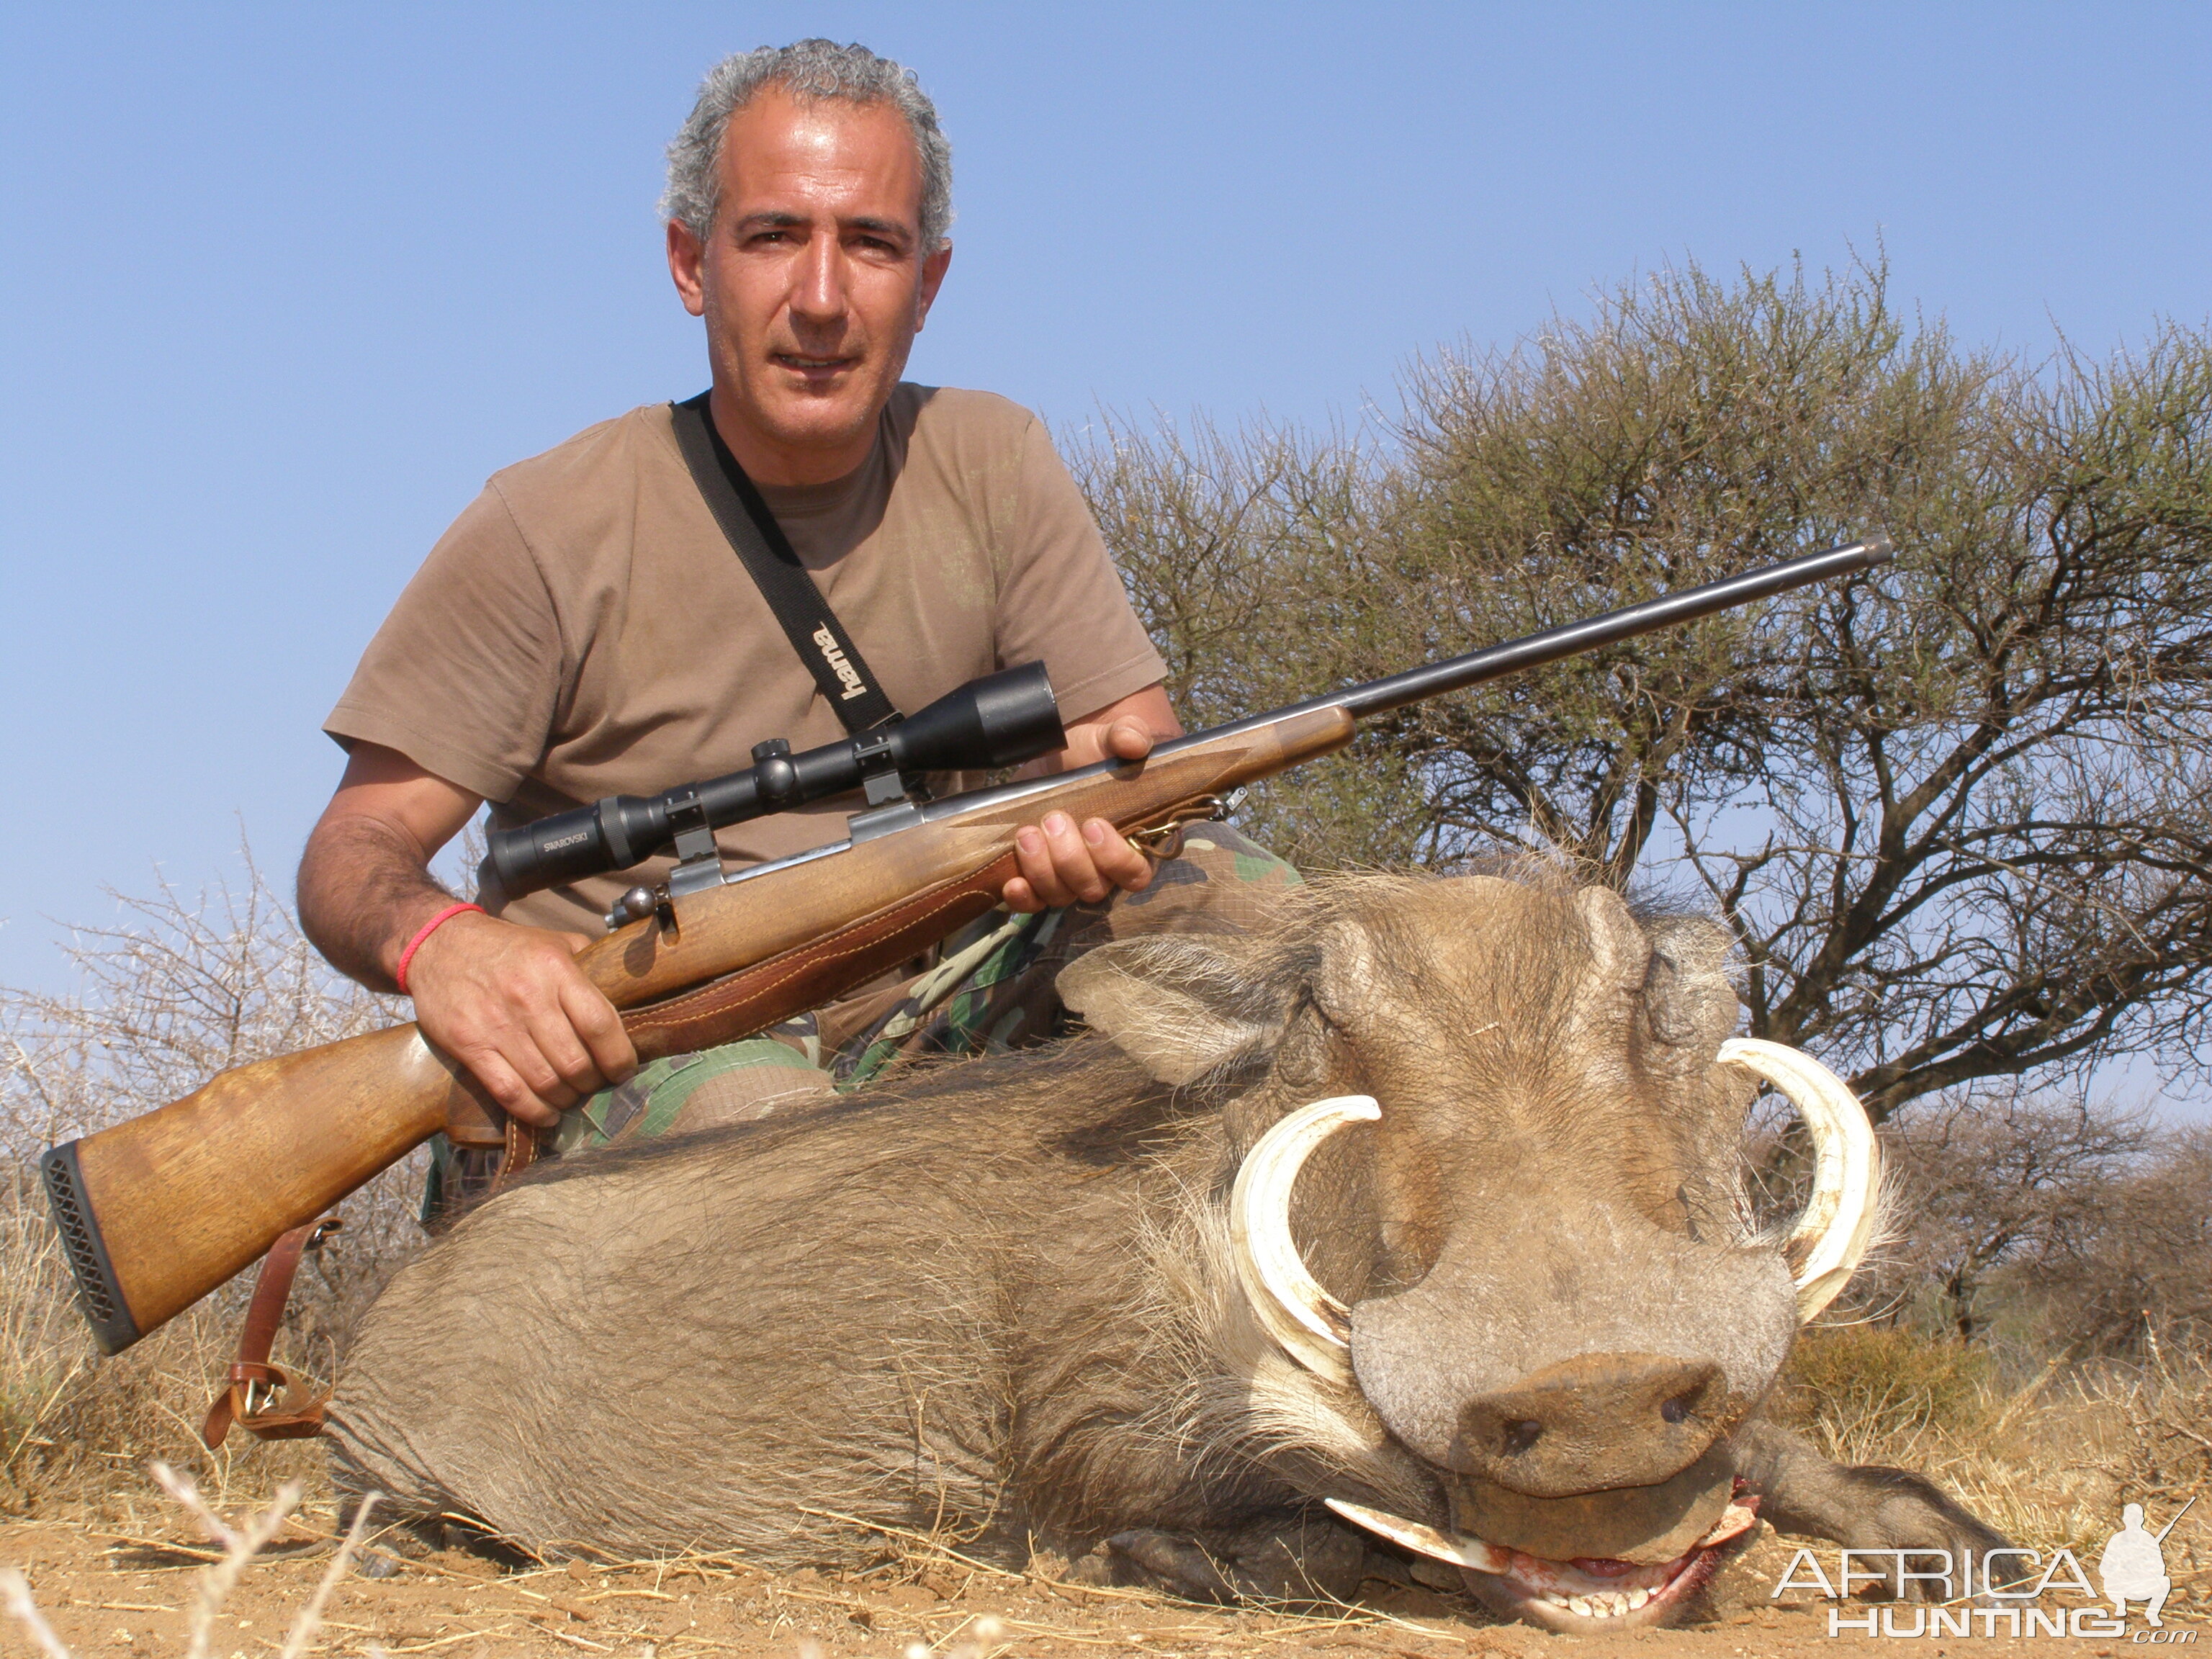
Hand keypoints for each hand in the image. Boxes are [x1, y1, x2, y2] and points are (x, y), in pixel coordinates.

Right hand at [403, 911, 637, 1126]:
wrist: (439, 944)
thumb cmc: (508, 947)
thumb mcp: (555, 941)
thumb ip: (591, 965)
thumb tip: (629, 993)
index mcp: (556, 970)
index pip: (601, 1024)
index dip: (619, 1057)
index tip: (624, 1071)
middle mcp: (529, 998)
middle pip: (575, 1062)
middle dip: (592, 1083)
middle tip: (595, 1085)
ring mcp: (497, 1024)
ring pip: (545, 1082)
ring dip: (565, 1100)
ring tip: (571, 1098)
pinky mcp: (469, 1046)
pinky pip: (508, 1091)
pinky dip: (533, 1111)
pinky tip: (546, 1114)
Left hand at [1002, 715, 1158, 912]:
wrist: (1058, 756)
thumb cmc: (1093, 752)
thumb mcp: (1109, 737)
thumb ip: (1128, 735)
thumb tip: (1134, 742)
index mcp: (1131, 843)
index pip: (1134, 873)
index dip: (1115, 858)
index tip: (1093, 824)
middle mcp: (1102, 869)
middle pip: (1093, 888)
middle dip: (1070, 858)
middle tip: (1053, 820)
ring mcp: (1068, 876)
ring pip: (1060, 895)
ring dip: (1042, 870)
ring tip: (1026, 833)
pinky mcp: (1038, 876)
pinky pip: (1033, 903)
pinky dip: (1022, 898)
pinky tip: (1011, 882)